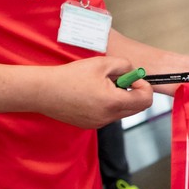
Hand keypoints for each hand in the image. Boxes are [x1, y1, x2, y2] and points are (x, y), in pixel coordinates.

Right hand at [40, 56, 154, 127]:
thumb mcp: (103, 63)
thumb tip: (134, 73)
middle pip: (137, 108)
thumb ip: (125, 66)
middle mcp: (108, 117)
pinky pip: (109, 115)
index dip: (144, 86)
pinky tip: (93, 94)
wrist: (43, 91)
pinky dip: (108, 105)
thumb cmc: (71, 76)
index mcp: (113, 102)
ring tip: (103, 85)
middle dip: (134, 92)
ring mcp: (98, 123)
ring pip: (123, 112)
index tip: (133, 77)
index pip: (145, 100)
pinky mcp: (89, 124)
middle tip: (120, 80)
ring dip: (121, 98)